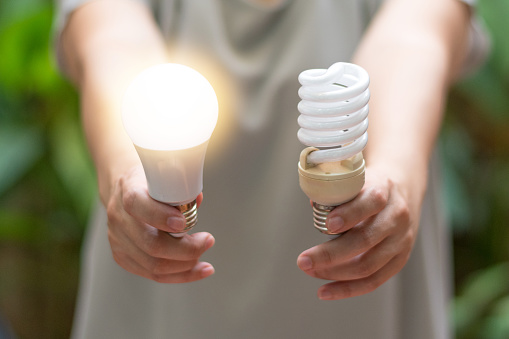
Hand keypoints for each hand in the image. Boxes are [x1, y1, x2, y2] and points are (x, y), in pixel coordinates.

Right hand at [105, 165, 214, 282]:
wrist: (124, 188)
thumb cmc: (150, 181)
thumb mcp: (163, 174)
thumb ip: (181, 187)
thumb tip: (197, 200)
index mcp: (128, 189)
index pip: (137, 205)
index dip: (160, 216)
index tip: (184, 223)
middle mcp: (118, 217)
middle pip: (151, 243)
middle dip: (186, 249)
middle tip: (207, 241)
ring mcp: (117, 240)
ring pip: (153, 265)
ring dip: (186, 265)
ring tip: (205, 257)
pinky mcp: (122, 256)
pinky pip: (152, 274)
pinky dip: (179, 275)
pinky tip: (199, 270)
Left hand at [297, 166, 419, 299]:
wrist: (402, 187)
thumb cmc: (369, 184)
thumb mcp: (355, 177)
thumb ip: (334, 191)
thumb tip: (314, 205)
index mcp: (384, 189)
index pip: (371, 202)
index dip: (349, 215)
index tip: (328, 224)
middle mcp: (397, 216)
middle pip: (365, 239)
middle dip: (330, 254)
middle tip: (303, 260)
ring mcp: (401, 240)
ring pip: (368, 264)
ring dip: (334, 272)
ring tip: (310, 271)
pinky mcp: (400, 259)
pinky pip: (374, 281)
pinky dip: (348, 289)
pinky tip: (325, 291)